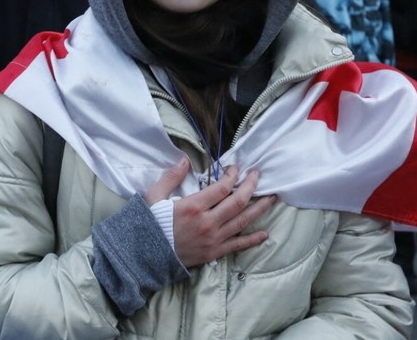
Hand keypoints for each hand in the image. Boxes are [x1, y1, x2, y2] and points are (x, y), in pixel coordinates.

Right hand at [144, 159, 275, 267]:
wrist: (145, 256)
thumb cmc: (150, 224)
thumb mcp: (154, 196)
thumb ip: (171, 177)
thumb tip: (185, 160)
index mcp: (194, 206)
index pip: (222, 187)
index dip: (233, 175)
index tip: (236, 168)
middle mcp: (208, 222)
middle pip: (238, 201)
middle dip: (251, 186)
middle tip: (258, 176)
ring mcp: (213, 238)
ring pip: (243, 221)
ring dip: (259, 208)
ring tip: (272, 198)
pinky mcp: (214, 252)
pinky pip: (238, 245)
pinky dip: (253, 239)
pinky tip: (264, 233)